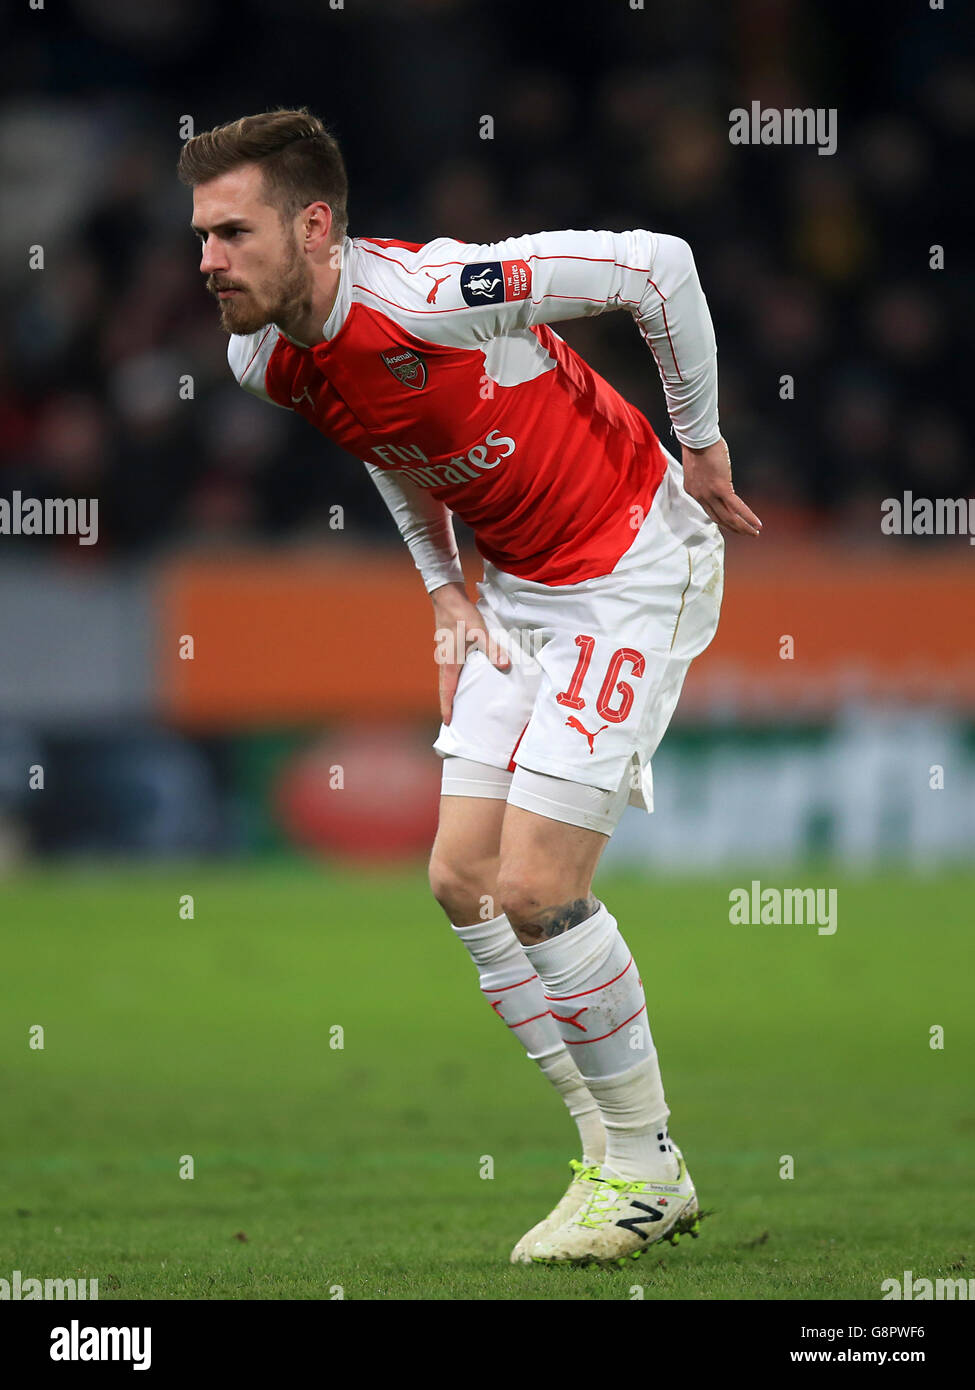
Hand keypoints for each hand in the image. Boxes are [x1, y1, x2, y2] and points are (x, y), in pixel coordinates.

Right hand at [430, 582, 511, 724]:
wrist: (447, 596)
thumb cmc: (461, 615)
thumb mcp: (479, 631)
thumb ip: (492, 648)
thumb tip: (504, 665)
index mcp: (450, 662)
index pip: (447, 690)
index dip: (447, 707)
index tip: (447, 722)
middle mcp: (444, 661)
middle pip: (445, 688)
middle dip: (449, 704)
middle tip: (454, 719)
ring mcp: (445, 654)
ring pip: (447, 678)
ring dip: (451, 691)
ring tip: (459, 702)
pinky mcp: (448, 647)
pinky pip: (450, 669)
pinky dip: (455, 679)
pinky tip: (465, 678)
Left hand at [681, 438, 761, 536]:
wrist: (697, 438)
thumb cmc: (699, 446)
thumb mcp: (700, 467)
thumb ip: (706, 478)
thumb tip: (718, 480)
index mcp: (693, 492)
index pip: (709, 511)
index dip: (723, 519)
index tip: (734, 524)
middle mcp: (700, 496)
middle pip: (719, 519)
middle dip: (734, 528)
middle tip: (746, 533)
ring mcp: (709, 494)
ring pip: (728, 518)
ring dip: (742, 527)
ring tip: (754, 533)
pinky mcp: (721, 488)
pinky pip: (736, 507)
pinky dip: (748, 517)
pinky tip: (757, 524)